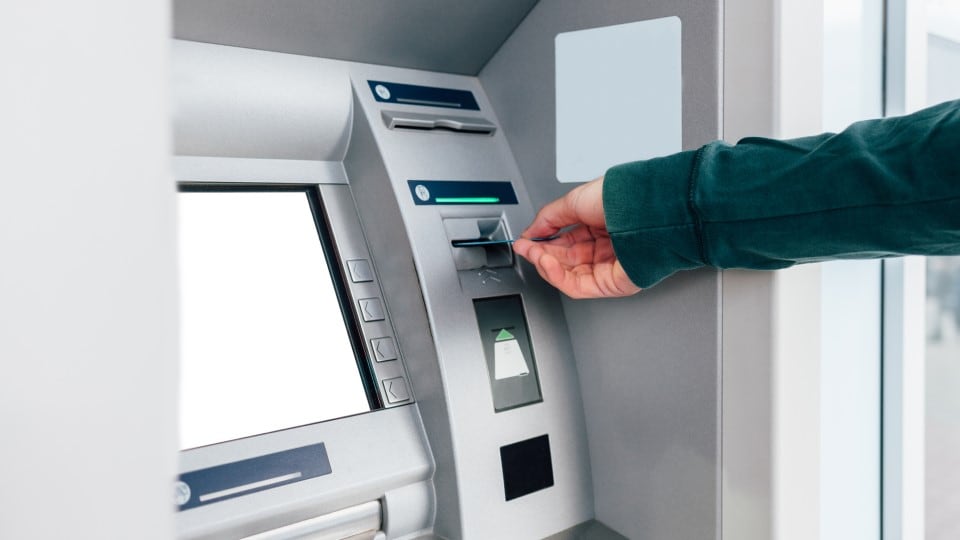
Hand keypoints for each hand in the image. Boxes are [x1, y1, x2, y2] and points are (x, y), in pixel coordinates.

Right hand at [513, 177, 640, 298]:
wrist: (644, 211)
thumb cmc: (621, 200)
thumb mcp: (574, 200)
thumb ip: (548, 218)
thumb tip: (530, 231)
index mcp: (599, 226)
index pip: (565, 241)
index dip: (542, 241)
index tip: (525, 240)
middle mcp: (605, 247)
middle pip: (564, 259)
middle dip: (540, 254)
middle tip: (525, 248)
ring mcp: (608, 266)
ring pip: (568, 275)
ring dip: (546, 265)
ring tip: (534, 254)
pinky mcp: (611, 284)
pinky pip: (578, 286)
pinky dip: (558, 277)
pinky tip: (548, 264)